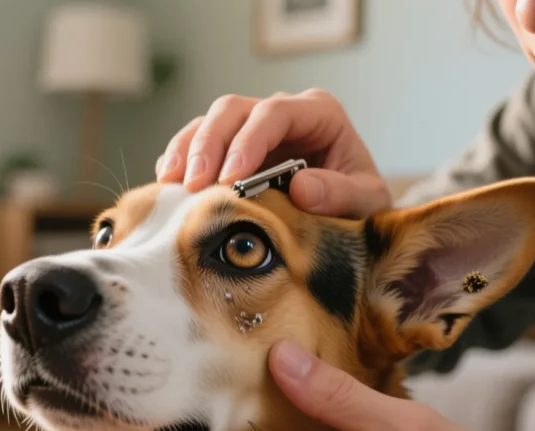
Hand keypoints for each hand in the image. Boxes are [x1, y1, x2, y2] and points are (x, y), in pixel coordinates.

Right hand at [155, 90, 390, 217]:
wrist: (348, 218)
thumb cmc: (359, 203)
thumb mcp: (366, 201)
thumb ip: (342, 194)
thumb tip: (301, 188)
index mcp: (318, 113)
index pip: (275, 113)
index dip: (248, 141)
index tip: (230, 179)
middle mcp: (281, 114)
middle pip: (233, 109)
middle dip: (209, 145)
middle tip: (195, 185)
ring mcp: (251, 129)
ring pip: (209, 122)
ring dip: (186, 151)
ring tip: (171, 184)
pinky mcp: (230, 149)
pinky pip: (197, 143)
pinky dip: (180, 160)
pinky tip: (168, 185)